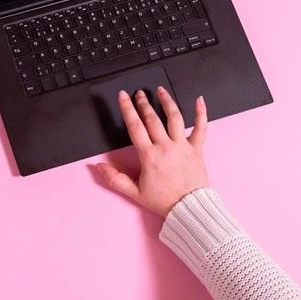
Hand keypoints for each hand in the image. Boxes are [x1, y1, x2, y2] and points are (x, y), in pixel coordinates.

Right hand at [96, 88, 208, 215]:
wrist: (190, 209)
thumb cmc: (164, 201)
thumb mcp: (135, 192)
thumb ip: (115, 179)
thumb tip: (99, 166)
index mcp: (149, 156)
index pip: (135, 126)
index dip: (127, 109)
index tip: (123, 96)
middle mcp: (165, 147)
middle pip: (152, 119)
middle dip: (143, 103)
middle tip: (138, 93)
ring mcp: (182, 146)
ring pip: (174, 117)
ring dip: (167, 102)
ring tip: (160, 91)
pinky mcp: (197, 149)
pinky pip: (201, 128)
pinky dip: (201, 113)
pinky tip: (199, 100)